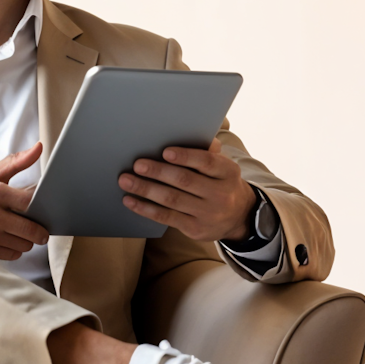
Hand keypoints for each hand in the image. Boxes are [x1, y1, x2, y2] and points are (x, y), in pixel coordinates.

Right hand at [0, 142, 48, 260]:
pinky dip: (15, 249)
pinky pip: (13, 254)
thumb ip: (16, 162)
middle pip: (31, 229)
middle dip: (39, 230)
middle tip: (39, 227)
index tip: (42, 207)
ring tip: (19, 231)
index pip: (30, 202)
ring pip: (24, 244)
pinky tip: (9, 239)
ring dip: (27, 240)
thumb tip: (38, 148)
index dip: (41, 206)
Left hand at [118, 139, 256, 241]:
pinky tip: (130, 200)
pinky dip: (146, 208)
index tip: (165, 151)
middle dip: (158, 172)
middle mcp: (220, 194)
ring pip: (172, 200)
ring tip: (126, 180)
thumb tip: (188, 134)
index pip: (207, 162)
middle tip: (137, 164)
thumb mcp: (223, 167)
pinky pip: (166, 217)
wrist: (238, 218)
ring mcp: (207, 214)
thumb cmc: (221, 184)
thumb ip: (208, 152)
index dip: (186, 156)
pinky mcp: (194, 229)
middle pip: (185, 181)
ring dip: (146, 189)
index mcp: (228, 172)